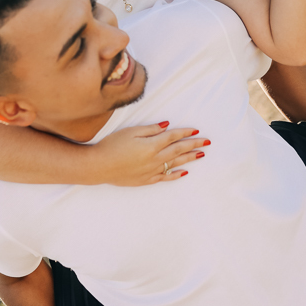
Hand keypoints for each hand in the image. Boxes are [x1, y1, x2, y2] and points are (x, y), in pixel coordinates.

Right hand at [90, 123, 208, 185]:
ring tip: (201, 154)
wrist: (99, 166)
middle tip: (207, 142)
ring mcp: (151, 171)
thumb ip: (151, 129)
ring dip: (189, 158)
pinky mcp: (146, 180)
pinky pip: (165, 177)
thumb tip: (167, 125)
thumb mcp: (131, 132)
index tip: (196, 130)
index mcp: (151, 145)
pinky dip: (176, 174)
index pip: (173, 137)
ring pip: (175, 163)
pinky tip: (184, 172)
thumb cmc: (112, 145)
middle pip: (178, 150)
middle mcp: (155, 159)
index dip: (185, 133)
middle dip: (194, 145)